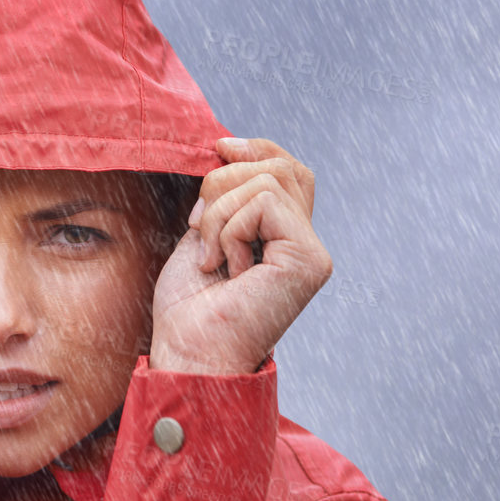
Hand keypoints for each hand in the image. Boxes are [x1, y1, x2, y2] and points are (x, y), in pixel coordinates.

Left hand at [149, 137, 331, 375]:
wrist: (188, 353)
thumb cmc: (188, 309)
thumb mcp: (201, 236)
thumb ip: (223, 198)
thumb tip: (226, 148)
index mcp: (282, 239)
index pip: (287, 169)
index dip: (255, 148)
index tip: (217, 147)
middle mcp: (304, 245)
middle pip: (280, 166)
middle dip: (224, 181)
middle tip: (197, 225)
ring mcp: (311, 253)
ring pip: (266, 180)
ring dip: (219, 214)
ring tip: (210, 258)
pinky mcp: (309, 259)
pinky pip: (263, 203)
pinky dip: (229, 228)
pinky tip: (226, 267)